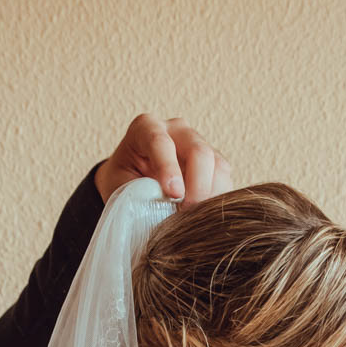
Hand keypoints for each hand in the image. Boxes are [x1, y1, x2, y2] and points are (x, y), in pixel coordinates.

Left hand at [94, 114, 232, 208]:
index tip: (173, 194)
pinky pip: (224, 179)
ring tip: (193, 218)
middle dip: (197, 186)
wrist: (130, 182)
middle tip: (187, 213)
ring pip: (218, 165)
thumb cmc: (121, 184)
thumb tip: (166, 212)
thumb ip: (139, 194)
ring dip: (210, 196)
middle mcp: (176, 130)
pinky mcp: (212, 161)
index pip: (160, 142)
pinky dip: (217, 199)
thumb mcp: (121, 188)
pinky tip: (203, 214)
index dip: (169, 169)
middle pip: (199, 151)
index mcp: (145, 128)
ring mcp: (197, 143)